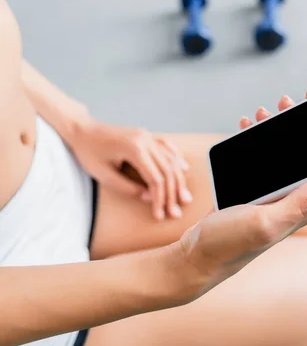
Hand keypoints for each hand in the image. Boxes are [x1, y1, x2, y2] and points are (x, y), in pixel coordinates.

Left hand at [69, 120, 191, 220]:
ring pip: (170, 159)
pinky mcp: (145, 135)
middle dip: (172, 193)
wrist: (82, 130)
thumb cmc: (89, 153)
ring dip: (178, 179)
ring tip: (184, 196)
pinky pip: (166, 146)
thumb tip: (147, 196)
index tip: (160, 215)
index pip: (155, 179)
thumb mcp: (104, 175)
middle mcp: (145, 140)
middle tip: (176, 212)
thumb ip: (127, 187)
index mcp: (135, 149)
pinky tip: (183, 168)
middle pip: (167, 170)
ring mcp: (147, 136)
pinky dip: (176, 158)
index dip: (160, 199)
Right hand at [165, 85, 306, 301]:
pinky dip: (253, 142)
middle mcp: (288, 199)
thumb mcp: (265, 223)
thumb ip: (301, 203)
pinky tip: (247, 129)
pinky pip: (257, 162)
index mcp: (299, 204)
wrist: (196, 257)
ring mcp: (268, 196)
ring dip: (273, 130)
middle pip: (300, 154)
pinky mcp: (250, 194)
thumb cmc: (230, 245)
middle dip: (295, 123)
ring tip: (263, 112)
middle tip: (286, 101)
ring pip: (277, 155)